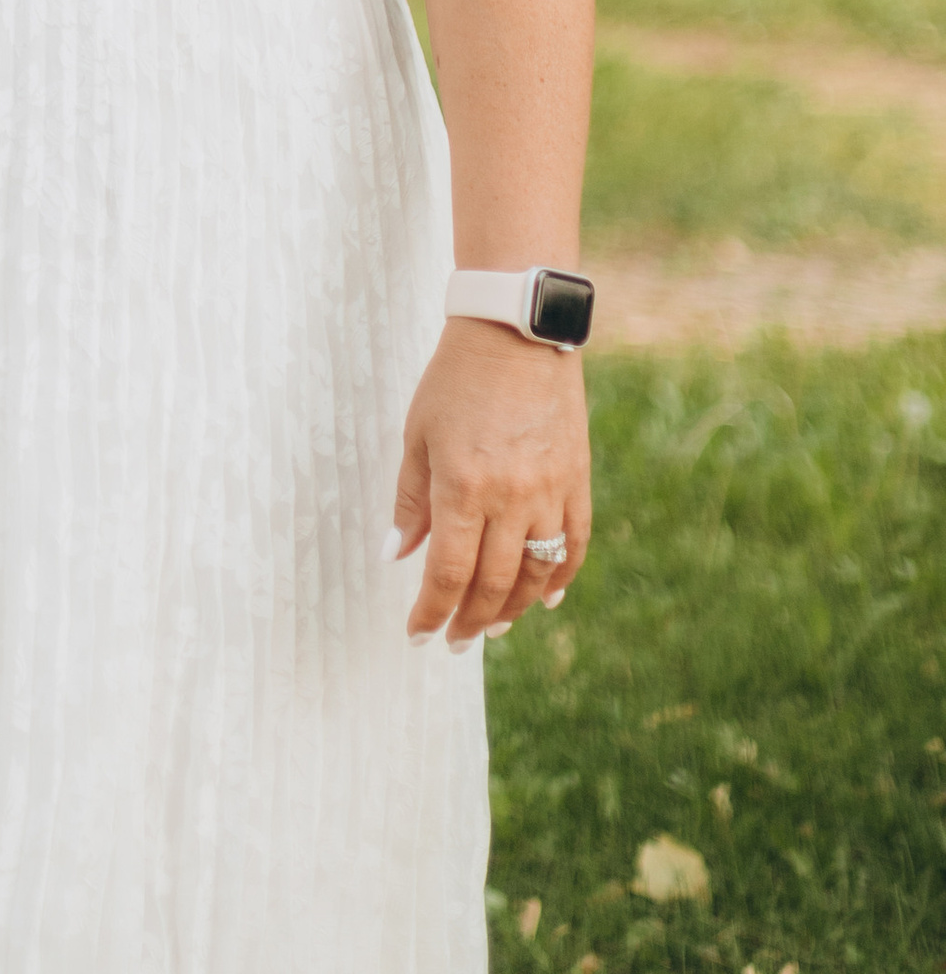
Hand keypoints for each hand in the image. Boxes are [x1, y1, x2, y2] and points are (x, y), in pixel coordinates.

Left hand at [393, 322, 592, 650]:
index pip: (446, 573)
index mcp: (462, 487)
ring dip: (514, 608)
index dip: (431, 612)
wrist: (515, 332)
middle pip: (493, 583)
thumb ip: (410, 501)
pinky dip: (562, 577)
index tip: (418, 635)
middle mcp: (510, 498)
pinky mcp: (578, 479)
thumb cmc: (454, 380)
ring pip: (537, 573)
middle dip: (470, 620)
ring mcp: (550, 491)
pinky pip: (574, 543)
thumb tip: (396, 555)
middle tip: (456, 641)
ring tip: (493, 625)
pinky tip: (547, 599)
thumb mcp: (418, 436)